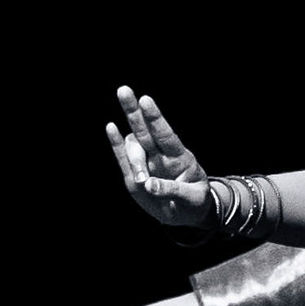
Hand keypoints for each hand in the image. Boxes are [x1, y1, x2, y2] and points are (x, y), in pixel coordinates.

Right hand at [107, 86, 213, 230]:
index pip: (166, 134)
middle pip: (146, 129)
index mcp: (180, 157)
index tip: (146, 100)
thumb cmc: (193, 203)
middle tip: (124, 90)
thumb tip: (146, 184)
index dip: (155, 118)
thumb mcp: (191, 199)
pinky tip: (111, 127)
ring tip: (140, 180)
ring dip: (133, 157)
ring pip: (134, 146)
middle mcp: (162, 155)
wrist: (186, 215)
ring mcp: (147, 163)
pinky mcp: (133, 175)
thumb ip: (171, 191)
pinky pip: (123, 157)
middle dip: (134, 111)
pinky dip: (116, 143)